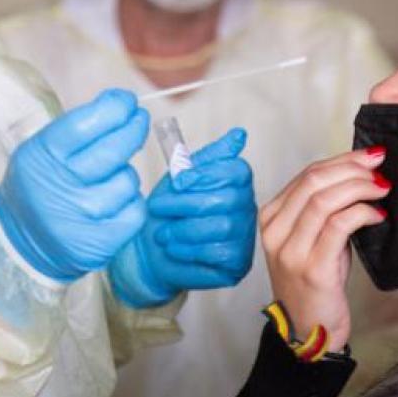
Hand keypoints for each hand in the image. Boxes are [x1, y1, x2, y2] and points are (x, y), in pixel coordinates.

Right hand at [0, 89, 148, 282]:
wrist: (21, 244)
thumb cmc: (41, 185)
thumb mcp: (41, 150)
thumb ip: (78, 127)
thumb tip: (122, 104)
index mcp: (43, 156)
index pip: (87, 123)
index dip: (115, 107)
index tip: (127, 101)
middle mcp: (61, 186)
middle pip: (116, 148)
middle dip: (134, 129)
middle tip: (138, 120)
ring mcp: (83, 216)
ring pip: (128, 179)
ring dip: (125, 173)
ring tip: (108, 177)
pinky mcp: (102, 242)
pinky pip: (136, 210)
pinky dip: (130, 203)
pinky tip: (114, 203)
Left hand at [109, 128, 256, 307]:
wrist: (150, 249)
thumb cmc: (168, 211)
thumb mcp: (182, 177)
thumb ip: (207, 156)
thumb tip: (238, 135)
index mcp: (236, 181)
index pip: (236, 170)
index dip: (205, 175)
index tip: (178, 181)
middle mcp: (246, 206)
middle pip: (227, 199)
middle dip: (186, 204)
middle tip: (159, 208)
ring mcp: (244, 235)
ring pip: (222, 227)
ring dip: (184, 229)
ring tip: (163, 233)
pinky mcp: (237, 262)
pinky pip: (219, 253)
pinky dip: (191, 250)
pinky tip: (175, 248)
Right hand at [259, 147, 388, 349]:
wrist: (309, 329)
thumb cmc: (315, 282)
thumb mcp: (312, 238)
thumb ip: (324, 208)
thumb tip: (361, 174)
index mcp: (271, 217)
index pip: (307, 174)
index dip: (341, 159)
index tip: (370, 156)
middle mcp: (275, 232)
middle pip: (314, 181)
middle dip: (352, 168)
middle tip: (379, 169)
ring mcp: (291, 251)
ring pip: (324, 200)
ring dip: (359, 188)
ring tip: (381, 189)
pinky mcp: (312, 269)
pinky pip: (338, 226)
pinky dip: (361, 213)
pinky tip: (377, 215)